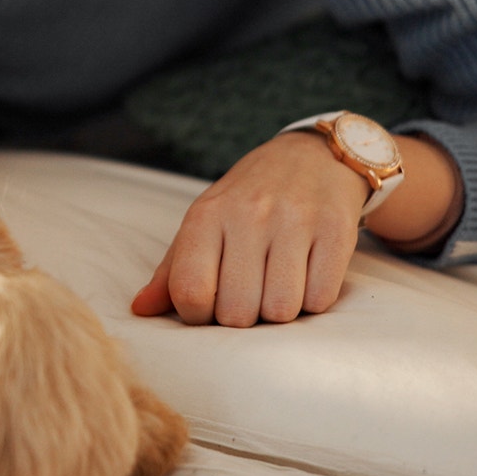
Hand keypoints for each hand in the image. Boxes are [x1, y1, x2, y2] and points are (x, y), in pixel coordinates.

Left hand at [131, 131, 366, 325]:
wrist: (312, 158)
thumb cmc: (248, 201)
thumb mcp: (203, 224)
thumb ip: (172, 271)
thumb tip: (140, 310)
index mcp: (206, 215)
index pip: (190, 292)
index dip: (197, 316)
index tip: (209, 307)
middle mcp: (249, 214)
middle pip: (237, 311)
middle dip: (242, 317)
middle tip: (249, 295)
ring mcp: (295, 221)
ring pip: (281, 311)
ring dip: (279, 312)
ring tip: (277, 286)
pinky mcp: (336, 230)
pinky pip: (320, 299)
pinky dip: (312, 301)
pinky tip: (306, 277)